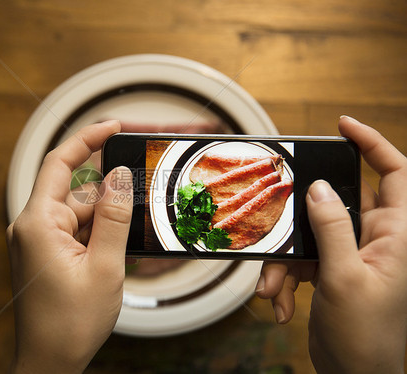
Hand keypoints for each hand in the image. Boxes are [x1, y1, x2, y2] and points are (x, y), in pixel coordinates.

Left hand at [6, 121, 132, 372]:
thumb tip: (122, 177)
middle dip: (109, 192)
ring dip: (106, 219)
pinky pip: (76, 230)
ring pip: (80, 212)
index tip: (114, 126)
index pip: (59, 164)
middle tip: (142, 195)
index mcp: (38, 223)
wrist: (49, 362)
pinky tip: (116, 249)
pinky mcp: (46, 253)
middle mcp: (33, 226)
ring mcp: (39, 240)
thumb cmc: (69, 323)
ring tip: (128, 239)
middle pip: (76, 191)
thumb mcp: (104, 267)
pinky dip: (98, 233)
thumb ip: (115, 218)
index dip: (87, 140)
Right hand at [255, 116, 406, 372]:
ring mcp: (353, 255)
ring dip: (287, 261)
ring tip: (274, 288)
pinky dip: (287, 279)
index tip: (343, 126)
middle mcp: (378, 239)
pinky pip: (304, 260)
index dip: (374, 144)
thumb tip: (321, 188)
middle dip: (302, 221)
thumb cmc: (367, 335)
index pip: (396, 173)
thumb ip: (332, 228)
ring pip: (312, 236)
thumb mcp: (344, 277)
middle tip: (278, 222)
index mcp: (397, 234)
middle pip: (337, 205)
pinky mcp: (333, 271)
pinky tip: (281, 303)